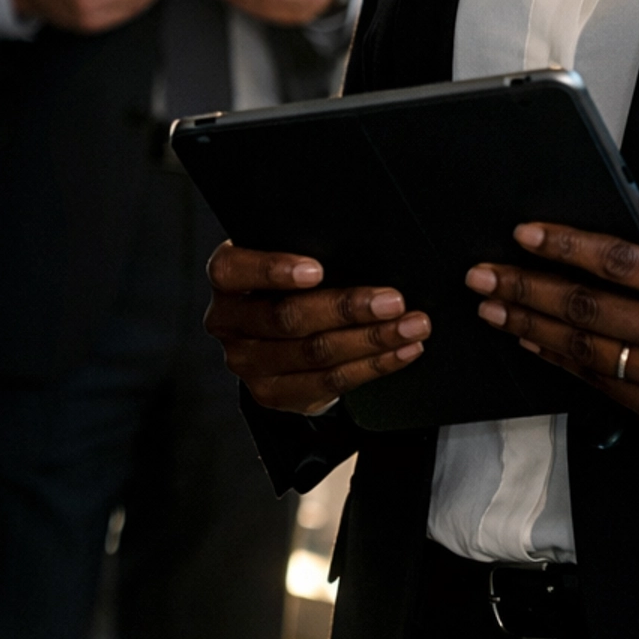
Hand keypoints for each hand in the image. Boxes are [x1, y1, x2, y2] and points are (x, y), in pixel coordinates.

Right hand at [204, 242, 430, 413]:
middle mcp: (229, 322)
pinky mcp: (273, 393)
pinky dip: (374, 365)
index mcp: (227, 280)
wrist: (273, 334)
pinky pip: (330, 382)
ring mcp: (248, 363)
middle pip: (287, 318)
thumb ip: (309, 249)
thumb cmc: (289, 281)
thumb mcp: (288, 257)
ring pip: (315, 354)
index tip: (318, 269)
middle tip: (392, 301)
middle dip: (347, 309)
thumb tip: (364, 246)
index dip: (274, 270)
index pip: (235, 271)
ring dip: (372, 340)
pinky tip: (402, 351)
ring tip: (412, 326)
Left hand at [465, 187, 638, 429]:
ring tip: (492, 305)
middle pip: (589, 308)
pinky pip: (598, 382)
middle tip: (484, 274)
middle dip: (528, 287)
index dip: (567, 247)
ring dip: (530, 325)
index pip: (620, 263)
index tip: (526, 234)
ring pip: (585, 350)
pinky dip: (558, 359)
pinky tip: (529, 337)